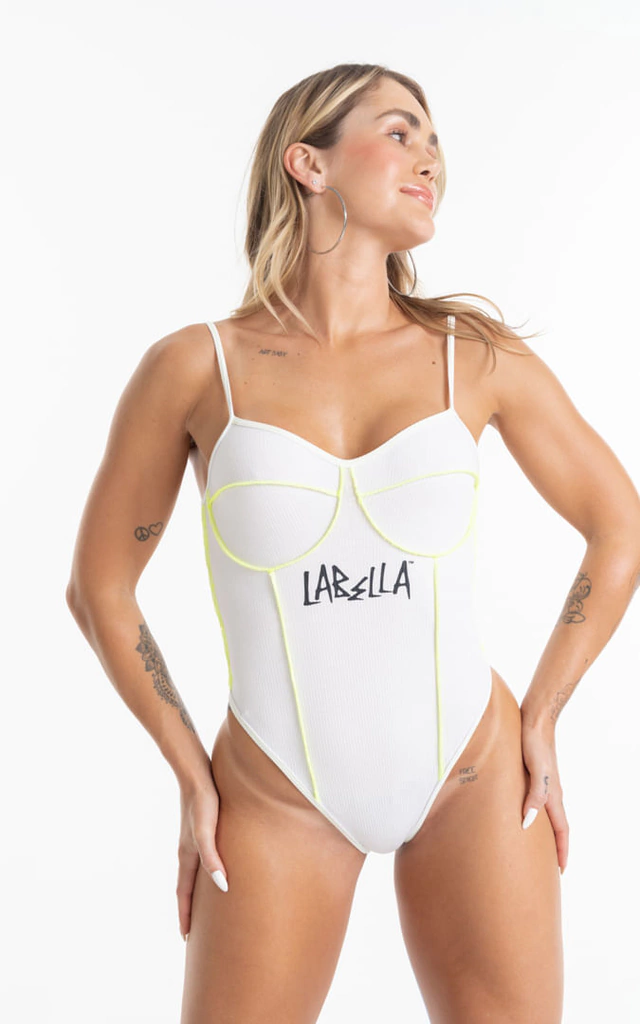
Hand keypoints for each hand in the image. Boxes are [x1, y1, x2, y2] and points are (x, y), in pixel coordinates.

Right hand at [177, 778, 228, 941]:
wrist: (197, 773)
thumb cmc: (203, 800)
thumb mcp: (207, 830)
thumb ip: (212, 857)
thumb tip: (222, 886)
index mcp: (187, 855)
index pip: (184, 893)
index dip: (186, 915)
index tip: (186, 938)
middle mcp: (188, 850)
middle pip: (187, 887)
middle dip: (190, 909)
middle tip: (195, 932)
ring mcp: (194, 840)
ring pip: (195, 874)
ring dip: (197, 893)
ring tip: (206, 908)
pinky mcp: (203, 829)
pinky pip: (203, 859)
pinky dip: (205, 873)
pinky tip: (216, 870)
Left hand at [520, 717, 568, 874]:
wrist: (535, 718)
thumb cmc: (533, 742)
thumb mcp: (534, 769)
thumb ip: (534, 795)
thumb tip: (528, 822)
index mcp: (553, 794)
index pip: (561, 830)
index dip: (561, 850)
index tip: (560, 871)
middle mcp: (551, 791)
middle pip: (556, 825)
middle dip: (555, 847)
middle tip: (547, 866)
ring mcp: (543, 783)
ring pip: (547, 814)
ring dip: (545, 832)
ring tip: (534, 846)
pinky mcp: (534, 774)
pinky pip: (537, 801)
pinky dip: (534, 814)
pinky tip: (522, 813)